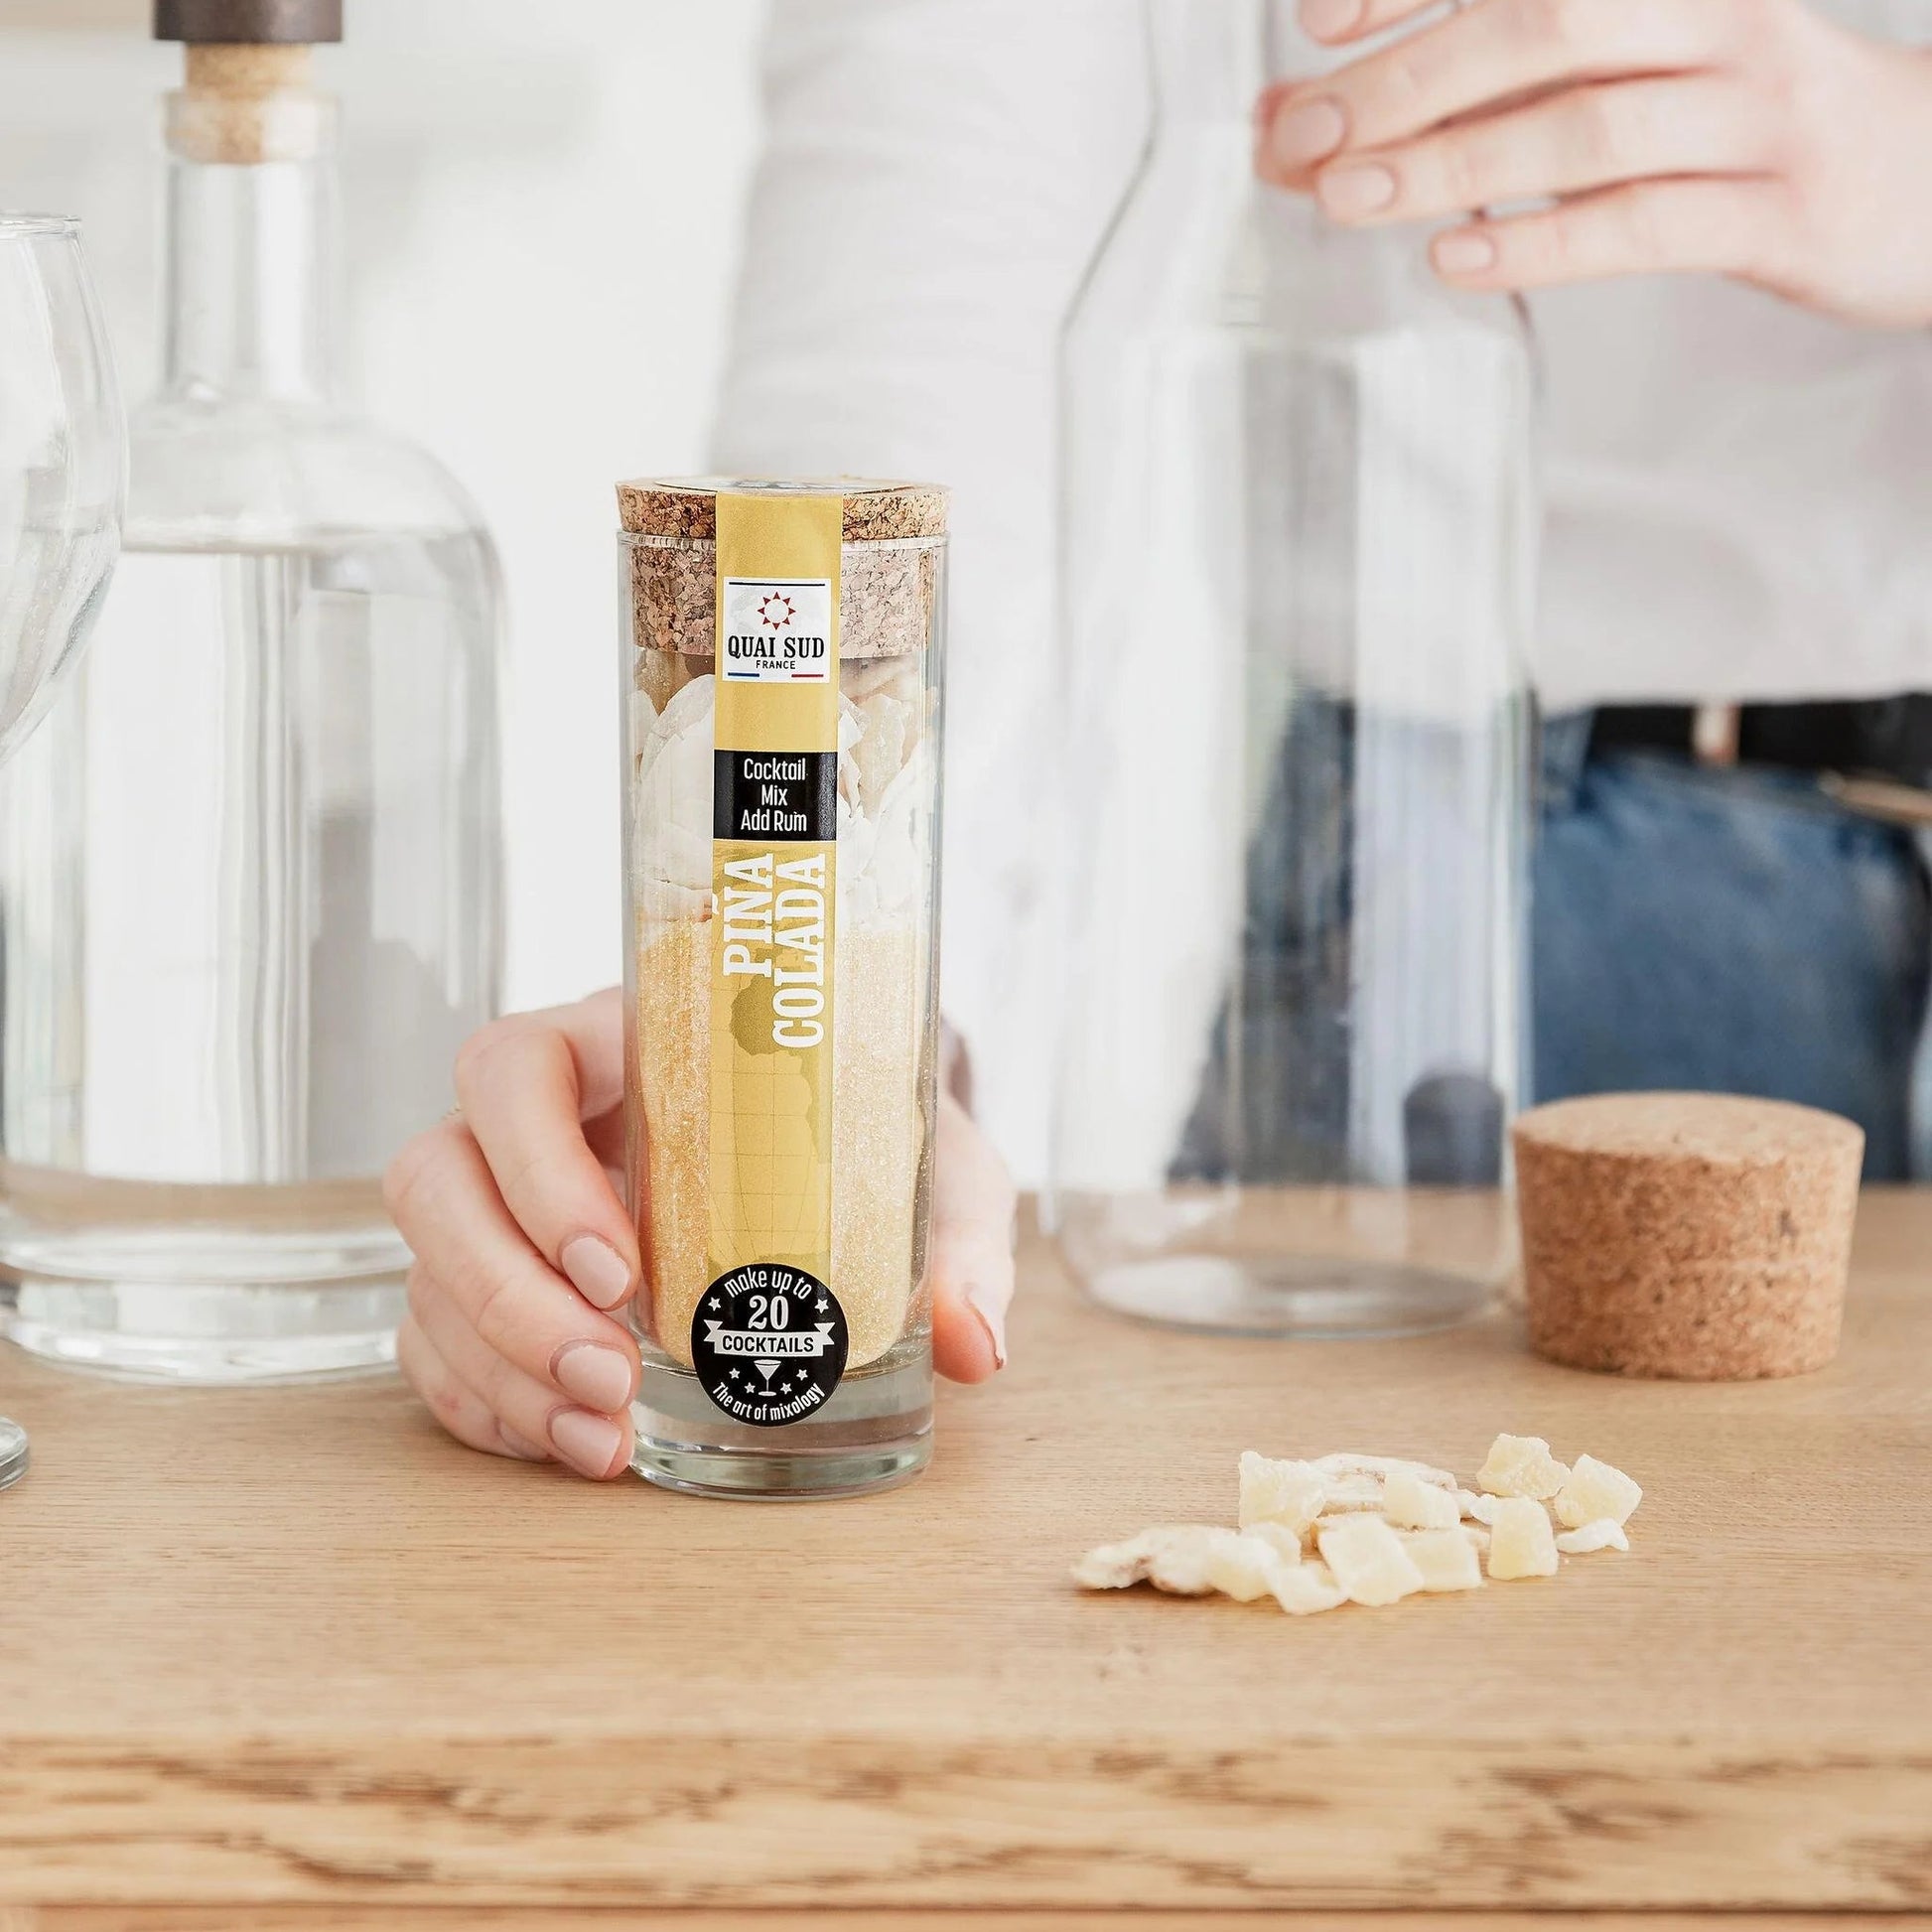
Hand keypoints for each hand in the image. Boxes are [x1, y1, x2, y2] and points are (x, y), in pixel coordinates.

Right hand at [386, 990, 1015, 1478]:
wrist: (851, 1160)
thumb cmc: (871, 1135)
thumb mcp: (929, 1165)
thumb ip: (958, 1241)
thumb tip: (975, 1344)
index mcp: (624, 1043)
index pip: (514, 1069)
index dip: (537, 1168)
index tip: (621, 1267)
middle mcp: (539, 1117)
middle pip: (437, 1175)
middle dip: (507, 1291)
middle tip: (612, 1376)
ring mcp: (503, 1200)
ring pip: (427, 1268)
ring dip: (499, 1364)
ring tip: (605, 1441)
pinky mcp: (494, 1281)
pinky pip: (436, 1341)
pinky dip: (490, 1405)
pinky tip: (571, 1446)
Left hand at [1256, 0, 1931, 327]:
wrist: (1923, 179)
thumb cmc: (1735, 129)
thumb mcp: (1612, 86)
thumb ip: (1475, 97)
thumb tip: (1304, 124)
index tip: (1317, 22)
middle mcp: (1716, 22)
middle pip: (1544, 25)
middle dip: (1410, 79)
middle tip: (1309, 134)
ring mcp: (1754, 115)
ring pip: (1588, 125)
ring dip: (1454, 161)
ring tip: (1351, 198)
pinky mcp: (1777, 213)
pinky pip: (1646, 223)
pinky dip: (1542, 241)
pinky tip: (1456, 258)